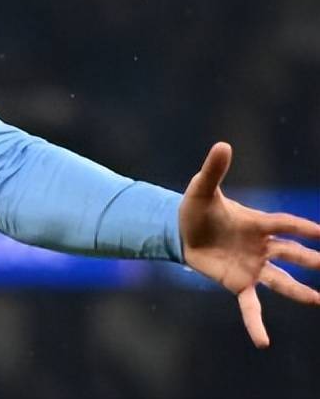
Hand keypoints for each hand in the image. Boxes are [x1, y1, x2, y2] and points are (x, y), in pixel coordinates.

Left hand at [179, 141, 319, 347]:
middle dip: (312, 258)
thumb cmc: (196, 208)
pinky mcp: (238, 283)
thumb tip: (223, 144)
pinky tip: (263, 342)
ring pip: (283, 281)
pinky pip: (251, 306)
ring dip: (301, 291)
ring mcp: (252, 267)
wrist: (180, 230)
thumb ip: (214, 169)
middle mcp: (261, 247)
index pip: (285, 225)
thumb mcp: (201, 189)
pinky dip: (256, 323)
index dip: (304, 228)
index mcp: (257, 223)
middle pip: (292, 254)